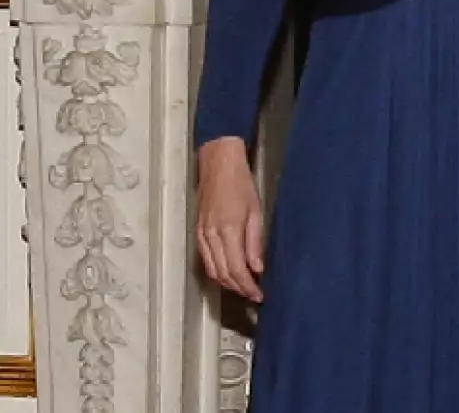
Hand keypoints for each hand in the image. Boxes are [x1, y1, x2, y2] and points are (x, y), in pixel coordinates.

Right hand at [195, 137, 264, 301]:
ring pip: (213, 270)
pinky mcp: (197, 233)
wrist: (218, 165)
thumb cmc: (241, 184)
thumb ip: (255, 242)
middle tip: (254, 294)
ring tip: (243, 287)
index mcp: (228, 230)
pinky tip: (228, 273)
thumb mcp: (255, 210)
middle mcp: (211, 237)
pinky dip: (217, 272)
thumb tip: (257, 268)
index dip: (248, 286)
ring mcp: (202, 235)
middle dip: (239, 288)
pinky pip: (206, 260)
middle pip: (223, 274)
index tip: (259, 295)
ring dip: (227, 283)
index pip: (237, 269)